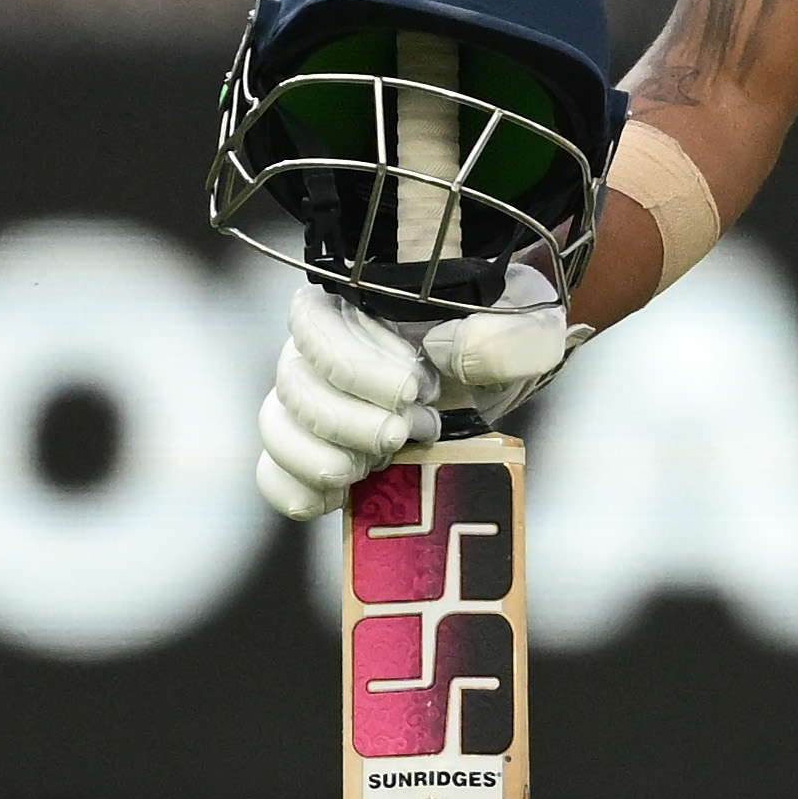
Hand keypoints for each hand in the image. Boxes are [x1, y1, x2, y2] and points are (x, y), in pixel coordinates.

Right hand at [250, 270, 573, 521]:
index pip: (316, 322)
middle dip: (349, 420)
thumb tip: (454, 350)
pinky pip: (273, 471)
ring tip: (378, 464)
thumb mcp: (525, 331)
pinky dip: (294, 490)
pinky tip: (338, 497)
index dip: (353, 363)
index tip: (413, 389)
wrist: (494, 381)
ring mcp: (311, 398)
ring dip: (321, 456)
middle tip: (405, 433)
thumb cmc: (501, 342)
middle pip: (294, 382)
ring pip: (276, 425)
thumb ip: (505, 337)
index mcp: (361, 302)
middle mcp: (320, 347)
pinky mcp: (316, 448)